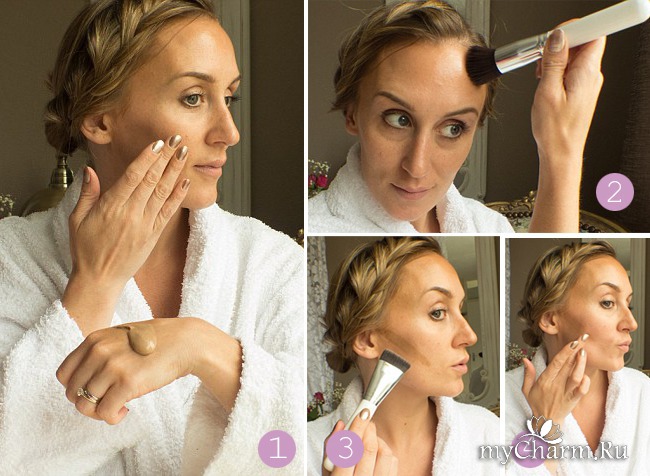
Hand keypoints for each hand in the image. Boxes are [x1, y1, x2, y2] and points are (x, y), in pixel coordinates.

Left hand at [56, 318, 198, 424]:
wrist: (186, 342)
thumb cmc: (156, 342)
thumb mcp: (120, 336)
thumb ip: (99, 351)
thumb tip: (83, 380)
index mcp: (95, 340)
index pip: (64, 375)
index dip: (76, 388)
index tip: (94, 391)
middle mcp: (100, 352)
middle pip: (72, 392)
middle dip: (87, 403)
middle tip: (107, 402)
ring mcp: (113, 367)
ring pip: (85, 405)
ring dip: (99, 412)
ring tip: (117, 407)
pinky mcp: (129, 383)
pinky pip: (105, 412)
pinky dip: (112, 417)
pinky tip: (125, 410)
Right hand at [62, 136, 189, 333]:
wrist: (100, 280)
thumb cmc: (86, 250)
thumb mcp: (77, 219)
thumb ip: (87, 194)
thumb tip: (90, 169)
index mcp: (111, 207)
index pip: (132, 176)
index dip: (147, 158)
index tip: (157, 143)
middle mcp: (131, 214)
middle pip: (151, 180)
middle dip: (165, 157)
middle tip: (176, 139)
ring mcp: (145, 225)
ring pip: (163, 193)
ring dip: (175, 171)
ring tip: (184, 153)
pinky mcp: (154, 235)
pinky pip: (169, 212)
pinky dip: (178, 196)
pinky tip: (186, 182)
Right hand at [323, 411, 397, 475]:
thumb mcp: (327, 469)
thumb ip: (331, 446)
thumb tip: (342, 425)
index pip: (351, 450)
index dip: (357, 428)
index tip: (361, 412)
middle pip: (370, 449)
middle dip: (368, 428)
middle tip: (364, 418)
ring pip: (385, 454)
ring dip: (377, 438)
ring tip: (368, 436)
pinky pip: (393, 461)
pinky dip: (385, 449)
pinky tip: (376, 449)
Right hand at [521, 335, 590, 425]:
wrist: (547, 423)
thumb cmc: (538, 404)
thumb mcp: (527, 389)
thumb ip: (528, 374)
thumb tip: (525, 359)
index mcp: (545, 381)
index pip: (556, 363)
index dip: (565, 351)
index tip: (573, 341)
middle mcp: (556, 385)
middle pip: (568, 365)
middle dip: (576, 350)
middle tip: (583, 338)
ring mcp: (566, 393)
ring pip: (576, 376)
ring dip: (581, 363)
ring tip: (584, 352)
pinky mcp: (574, 400)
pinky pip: (582, 390)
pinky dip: (586, 381)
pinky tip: (585, 373)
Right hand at [528, 26, 605, 231]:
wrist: (561, 153)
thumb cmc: (556, 131)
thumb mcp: (547, 92)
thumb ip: (553, 61)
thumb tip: (557, 37)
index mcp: (587, 73)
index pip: (594, 33)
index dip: (577, 26)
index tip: (562, 31)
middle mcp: (592, 75)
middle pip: (583, 41)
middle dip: (560, 44)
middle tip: (544, 60)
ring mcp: (588, 82)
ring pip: (575, 55)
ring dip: (556, 59)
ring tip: (543, 77)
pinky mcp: (582, 88)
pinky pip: (572, 68)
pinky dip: (557, 70)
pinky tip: (547, 83)